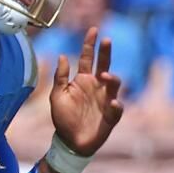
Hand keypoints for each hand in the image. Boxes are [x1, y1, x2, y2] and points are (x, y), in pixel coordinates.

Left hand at [50, 29, 124, 156]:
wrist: (70, 142)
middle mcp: (96, 86)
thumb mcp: (57, 96)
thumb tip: (61, 55)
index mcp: (82, 80)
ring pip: (114, 84)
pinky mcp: (111, 115)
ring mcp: (105, 99)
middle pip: (104, 65)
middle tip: (106, 40)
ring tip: (104, 75)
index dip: (90, 45)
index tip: (93, 30)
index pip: (87, 58)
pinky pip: (116, 107)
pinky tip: (111, 103)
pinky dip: (115, 104)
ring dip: (111, 78)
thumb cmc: (63, 118)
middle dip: (106, 52)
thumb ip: (60, 77)